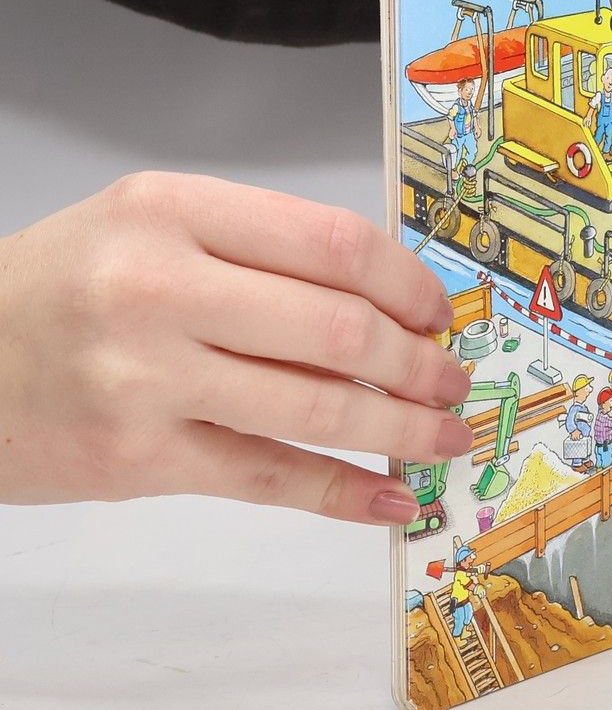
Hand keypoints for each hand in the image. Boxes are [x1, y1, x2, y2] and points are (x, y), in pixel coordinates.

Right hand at [0, 173, 472, 522]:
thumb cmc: (62, 290)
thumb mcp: (150, 228)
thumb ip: (257, 249)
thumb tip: (389, 302)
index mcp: (174, 212)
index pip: (333, 244)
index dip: (408, 285)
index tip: (438, 313)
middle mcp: (159, 288)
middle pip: (338, 329)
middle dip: (417, 363)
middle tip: (451, 381)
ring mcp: (145, 378)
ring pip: (315, 408)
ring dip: (401, 427)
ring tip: (443, 435)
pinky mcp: (135, 458)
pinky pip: (266, 476)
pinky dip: (342, 492)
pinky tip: (389, 496)